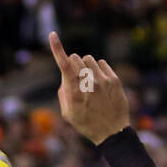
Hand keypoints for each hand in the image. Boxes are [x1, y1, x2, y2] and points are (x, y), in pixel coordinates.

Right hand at [48, 31, 129, 145]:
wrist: (112, 132)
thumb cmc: (86, 123)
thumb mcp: (68, 114)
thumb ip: (63, 93)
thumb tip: (65, 77)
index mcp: (74, 93)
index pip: (64, 65)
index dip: (57, 49)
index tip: (52, 35)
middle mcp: (88, 84)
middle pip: (76, 58)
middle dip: (72, 63)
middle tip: (75, 76)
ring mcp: (103, 81)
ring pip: (89, 58)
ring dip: (85, 65)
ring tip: (89, 80)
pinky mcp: (114, 80)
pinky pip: (102, 63)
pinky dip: (98, 69)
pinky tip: (99, 82)